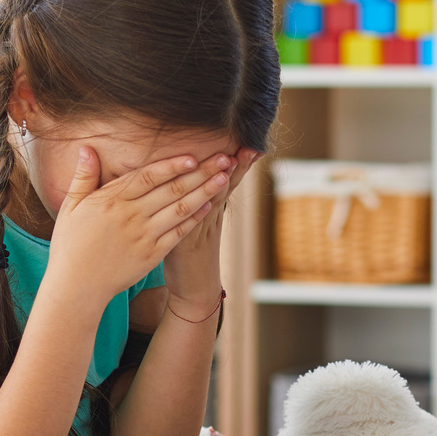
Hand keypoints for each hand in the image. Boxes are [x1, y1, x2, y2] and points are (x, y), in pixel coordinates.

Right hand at [45, 148, 229, 304]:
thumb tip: (86, 149)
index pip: (148, 177)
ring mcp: (144, 236)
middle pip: (172, 189)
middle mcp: (132, 216)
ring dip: (205, 192)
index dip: (172, 165)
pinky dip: (195, 219)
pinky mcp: (152, 254)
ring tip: (224, 178)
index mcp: (112, 200)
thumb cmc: (70, 245)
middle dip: (200, 173)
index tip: (193, 156)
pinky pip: (178, 233)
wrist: (76, 287)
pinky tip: (209, 207)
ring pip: (181, 209)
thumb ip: (83, 177)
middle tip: (223, 159)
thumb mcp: (70, 207)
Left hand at [161, 148, 258, 308]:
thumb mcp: (195, 225)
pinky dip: (198, 209)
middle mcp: (209, 217)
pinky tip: (203, 198)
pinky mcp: (186, 243)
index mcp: (210, 211)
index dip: (239, 164)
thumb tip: (195, 179)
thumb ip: (196, 203)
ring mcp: (199, 230)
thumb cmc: (190, 256)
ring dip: (222, 181)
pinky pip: (192, 222)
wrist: (194, 290)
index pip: (227, 182)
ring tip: (231, 161)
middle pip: (226, 187)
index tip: (251, 144)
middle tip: (251, 146)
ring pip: (213, 201)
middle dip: (238, 166)